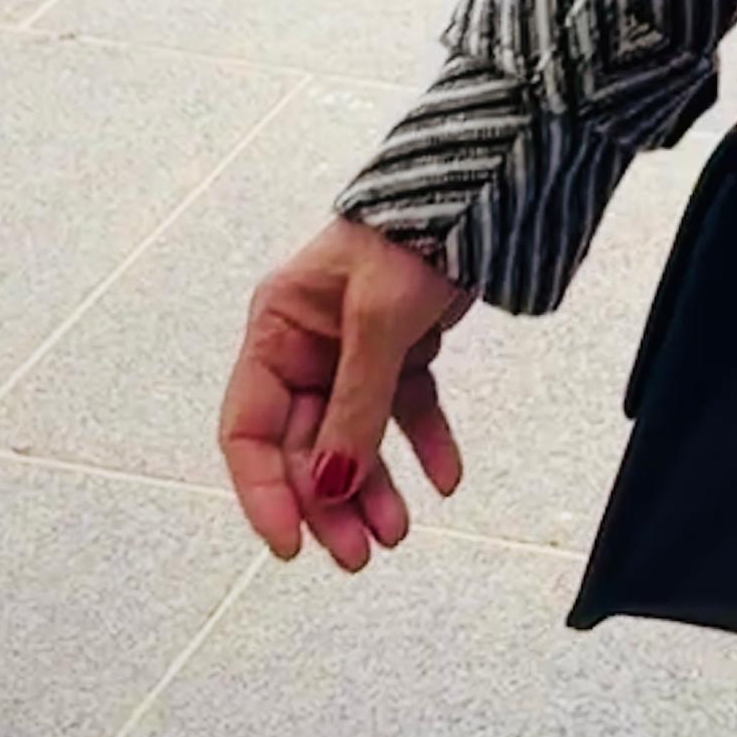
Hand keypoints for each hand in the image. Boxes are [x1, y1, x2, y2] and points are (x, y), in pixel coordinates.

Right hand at [219, 216, 471, 570]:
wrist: (487, 183)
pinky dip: (425, 443)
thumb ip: (357, 406)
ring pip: (356, 435)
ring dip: (375, 485)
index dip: (263, 491)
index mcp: (278, 327)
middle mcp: (308, 342)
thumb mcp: (377, 321)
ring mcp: (354, 347)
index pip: (250, 429)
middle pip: (306, 444)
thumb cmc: (416, 227)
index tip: (289, 541)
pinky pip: (406, 408)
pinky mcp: (402, 346)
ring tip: (398, 532)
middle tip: (356, 552)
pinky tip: (445, 477)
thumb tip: (336, 483)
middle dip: (330, 501)